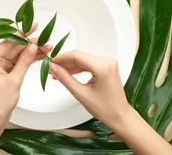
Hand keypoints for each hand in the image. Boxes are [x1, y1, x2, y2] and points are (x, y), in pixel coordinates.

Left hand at [0, 23, 51, 123]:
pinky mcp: (6, 72)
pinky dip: (29, 59)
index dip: (23, 34)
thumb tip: (32, 48)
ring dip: (32, 51)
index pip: (9, 42)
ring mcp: (0, 66)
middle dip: (31, 43)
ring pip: (18, 54)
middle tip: (45, 38)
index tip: (33, 26)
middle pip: (15, 47)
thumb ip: (24, 62)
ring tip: (47, 47)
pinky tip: (40, 55)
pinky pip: (19, 62)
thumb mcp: (14, 80)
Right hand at [50, 50, 171, 154]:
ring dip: (70, 65)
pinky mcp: (107, 67)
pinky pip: (88, 63)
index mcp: (103, 67)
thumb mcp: (80, 93)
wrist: (119, 116)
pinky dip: (78, 67)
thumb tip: (53, 68)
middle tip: (52, 69)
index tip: (51, 62)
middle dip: (64, 62)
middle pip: (79, 56)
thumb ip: (65, 78)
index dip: (61, 58)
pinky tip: (69, 73)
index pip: (76, 56)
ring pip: (83, 59)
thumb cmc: (106, 108)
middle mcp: (107, 62)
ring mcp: (108, 63)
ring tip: (58, 73)